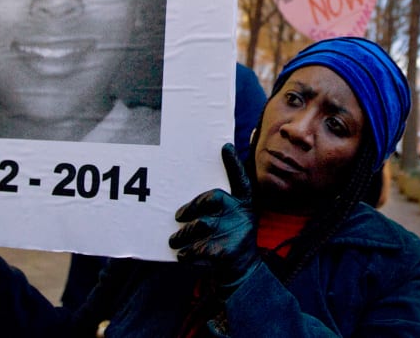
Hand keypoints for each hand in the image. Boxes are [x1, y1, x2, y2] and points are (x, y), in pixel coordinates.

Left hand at [169, 144, 257, 296]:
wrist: (242, 273)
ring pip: (200, 225)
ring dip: (182, 235)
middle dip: (191, 207)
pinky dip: (186, 253)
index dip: (234, 163)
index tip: (225, 146)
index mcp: (245, 204)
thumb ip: (220, 206)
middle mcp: (243, 215)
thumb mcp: (233, 220)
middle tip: (178, 216)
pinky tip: (182, 256)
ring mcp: (237, 233)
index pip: (241, 179)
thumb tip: (191, 198)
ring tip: (174, 241)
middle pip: (213, 199)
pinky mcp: (228, 251)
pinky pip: (198, 247)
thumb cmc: (229, 240)